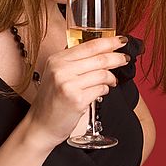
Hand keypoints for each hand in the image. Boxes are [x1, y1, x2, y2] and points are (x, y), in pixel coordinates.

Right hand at [26, 36, 128, 151]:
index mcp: (57, 59)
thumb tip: (102, 51)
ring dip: (111, 78)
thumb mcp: (56, 74)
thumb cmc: (51, 100)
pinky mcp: (77, 100)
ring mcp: (68, 85)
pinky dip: (105, 90)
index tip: (121, 40)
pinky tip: (103, 91)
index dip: (109, 42)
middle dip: (117, 58)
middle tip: (125, 58)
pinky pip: (100, 89)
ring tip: (112, 81)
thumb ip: (74, 62)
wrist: (41, 125)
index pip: (88, 45)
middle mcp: (61, 69)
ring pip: (102, 74)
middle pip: (99, 58)